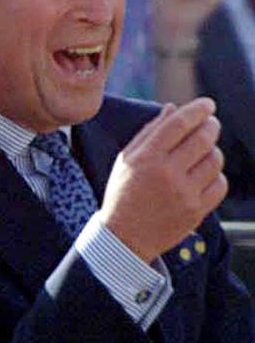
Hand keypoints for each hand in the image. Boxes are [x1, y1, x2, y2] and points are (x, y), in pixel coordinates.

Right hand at [99, 98, 226, 262]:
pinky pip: (219, 184)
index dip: (197, 110)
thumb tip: (173, 108)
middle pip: (203, 138)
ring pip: (214, 160)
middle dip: (210, 126)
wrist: (124, 237)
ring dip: (212, 152)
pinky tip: (203, 176)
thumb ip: (148, 133)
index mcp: (145, 159)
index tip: (207, 104)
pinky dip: (215, 176)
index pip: (179, 124)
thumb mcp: (126, 161)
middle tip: (210, 124)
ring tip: (202, 154)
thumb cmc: (123, 194)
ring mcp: (183, 194)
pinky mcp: (196, 210)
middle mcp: (166, 174)